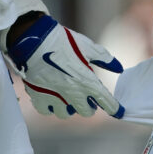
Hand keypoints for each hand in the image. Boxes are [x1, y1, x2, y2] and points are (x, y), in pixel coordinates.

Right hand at [6, 14, 123, 117]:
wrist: (33, 39)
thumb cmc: (62, 41)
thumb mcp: (87, 46)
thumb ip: (104, 59)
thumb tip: (118, 68)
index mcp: (87, 81)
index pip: (106, 102)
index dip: (115, 108)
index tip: (119, 111)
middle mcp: (72, 93)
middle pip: (86, 112)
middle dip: (89, 107)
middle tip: (87, 98)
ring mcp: (54, 97)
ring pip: (66, 114)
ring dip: (70, 108)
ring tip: (68, 98)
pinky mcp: (38, 96)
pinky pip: (47, 110)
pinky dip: (51, 107)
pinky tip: (52, 98)